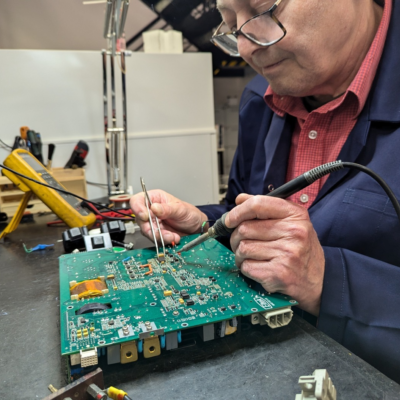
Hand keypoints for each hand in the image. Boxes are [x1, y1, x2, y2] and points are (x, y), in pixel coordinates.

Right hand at [129, 189, 207, 244]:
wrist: (196, 227)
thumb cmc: (189, 213)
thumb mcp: (180, 209)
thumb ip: (167, 209)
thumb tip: (154, 208)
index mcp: (155, 198)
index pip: (137, 200)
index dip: (138, 208)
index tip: (145, 216)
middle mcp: (151, 210)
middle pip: (140, 219)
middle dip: (151, 228)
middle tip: (162, 232)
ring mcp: (153, 222)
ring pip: (147, 231)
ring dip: (159, 236)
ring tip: (172, 236)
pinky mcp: (156, 233)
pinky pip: (154, 238)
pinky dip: (164, 240)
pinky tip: (173, 238)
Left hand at [226, 194, 324, 315]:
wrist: (320, 280)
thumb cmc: (301, 248)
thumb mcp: (291, 221)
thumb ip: (265, 207)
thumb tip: (240, 199)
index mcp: (295, 215)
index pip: (257, 204)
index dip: (238, 211)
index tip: (230, 220)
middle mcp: (293, 232)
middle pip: (245, 228)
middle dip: (237, 237)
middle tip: (243, 242)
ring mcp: (287, 254)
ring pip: (243, 248)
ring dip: (241, 255)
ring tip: (253, 257)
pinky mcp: (279, 273)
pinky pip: (247, 267)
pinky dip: (247, 268)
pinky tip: (259, 268)